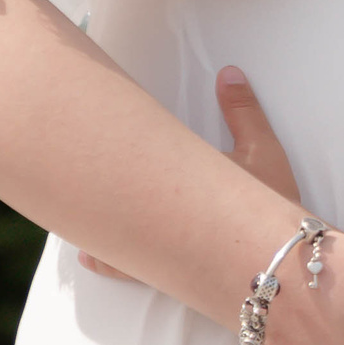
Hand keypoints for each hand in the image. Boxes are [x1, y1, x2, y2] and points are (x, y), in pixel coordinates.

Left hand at [80, 67, 301, 278]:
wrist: (285, 262)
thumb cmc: (272, 205)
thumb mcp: (263, 152)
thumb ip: (244, 111)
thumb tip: (227, 72)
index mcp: (179, 179)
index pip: (133, 158)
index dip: (102, 144)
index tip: (79, 130)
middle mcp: (162, 215)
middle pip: (112, 198)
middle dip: (87, 182)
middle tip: (58, 170)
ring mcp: (161, 247)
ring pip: (110, 237)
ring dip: (89, 228)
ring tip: (64, 222)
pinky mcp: (168, 273)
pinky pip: (126, 268)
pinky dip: (106, 261)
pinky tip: (91, 258)